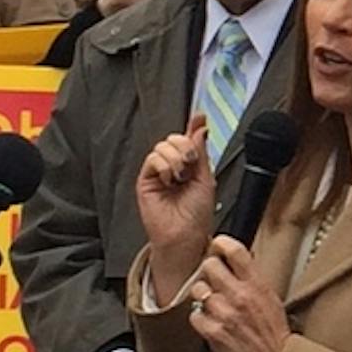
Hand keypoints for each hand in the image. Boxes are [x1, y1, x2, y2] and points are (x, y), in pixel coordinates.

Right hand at [138, 115, 216, 299]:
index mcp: (190, 165)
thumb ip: (201, 152)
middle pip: (175, 139)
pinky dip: (164, 166)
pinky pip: (153, 158)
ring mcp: (158, 172)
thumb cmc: (197, 214)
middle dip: (186, 147)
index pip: (189, 140)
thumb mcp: (206, 179)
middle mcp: (173, 166)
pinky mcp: (145, 179)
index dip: (193, 127)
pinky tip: (170, 180)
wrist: (185, 235)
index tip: (199, 116)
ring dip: (176, 158)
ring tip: (181, 177)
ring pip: (163, 146)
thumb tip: (200, 126)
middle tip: (191, 163)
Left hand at [188, 236, 289, 351]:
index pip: (234, 251)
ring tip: (214, 304)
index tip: (217, 245)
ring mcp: (224, 314)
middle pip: (209, 265)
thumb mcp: (270, 297)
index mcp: (257, 285)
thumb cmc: (273, 331)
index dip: (222, 243)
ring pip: (198, 289)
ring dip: (203, 296)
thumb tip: (234, 260)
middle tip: (215, 279)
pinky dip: (200, 317)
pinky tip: (212, 321)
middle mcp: (240, 296)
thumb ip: (252, 278)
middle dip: (210, 271)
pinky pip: (194, 314)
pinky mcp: (212, 331)